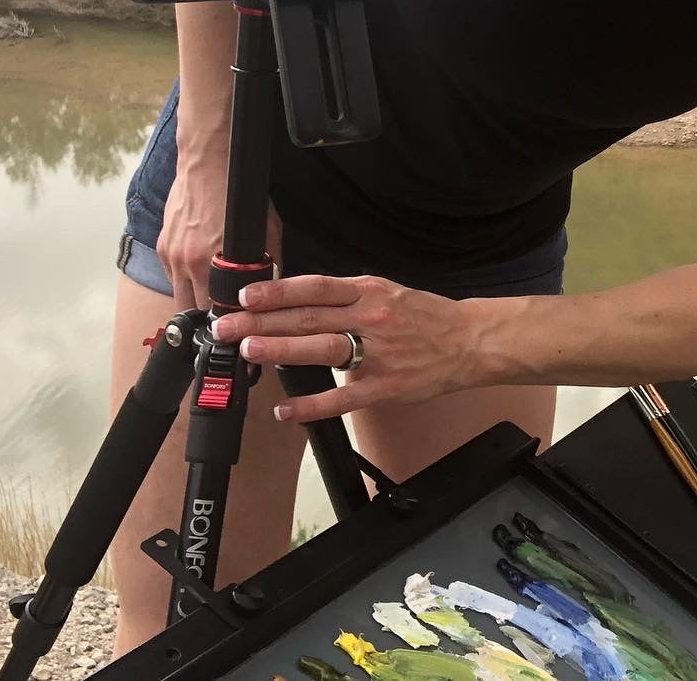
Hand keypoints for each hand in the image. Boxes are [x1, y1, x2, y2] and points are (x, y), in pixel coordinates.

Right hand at [158, 163, 281, 310]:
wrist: (206, 162)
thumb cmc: (239, 194)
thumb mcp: (266, 228)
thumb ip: (268, 261)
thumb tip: (272, 285)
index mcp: (210, 262)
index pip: (213, 310)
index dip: (225, 319)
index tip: (233, 323)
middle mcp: (186, 262)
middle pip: (191, 308)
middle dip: (206, 314)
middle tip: (221, 314)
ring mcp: (171, 253)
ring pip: (178, 293)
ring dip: (192, 298)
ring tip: (208, 295)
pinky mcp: (163, 244)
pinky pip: (171, 274)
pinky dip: (184, 277)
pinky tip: (198, 270)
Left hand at [209, 273, 475, 420]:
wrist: (469, 341)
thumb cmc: (426, 316)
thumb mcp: (388, 290)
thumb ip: (348, 295)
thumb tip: (301, 299)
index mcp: (370, 291)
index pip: (316, 288)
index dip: (279, 290)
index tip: (247, 296)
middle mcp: (370, 318)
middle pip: (309, 317)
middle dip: (263, 322)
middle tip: (228, 327)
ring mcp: (377, 354)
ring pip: (322, 349)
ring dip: (282, 350)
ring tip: (249, 351)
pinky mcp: (384, 387)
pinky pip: (342, 398)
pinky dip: (311, 405)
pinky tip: (284, 410)